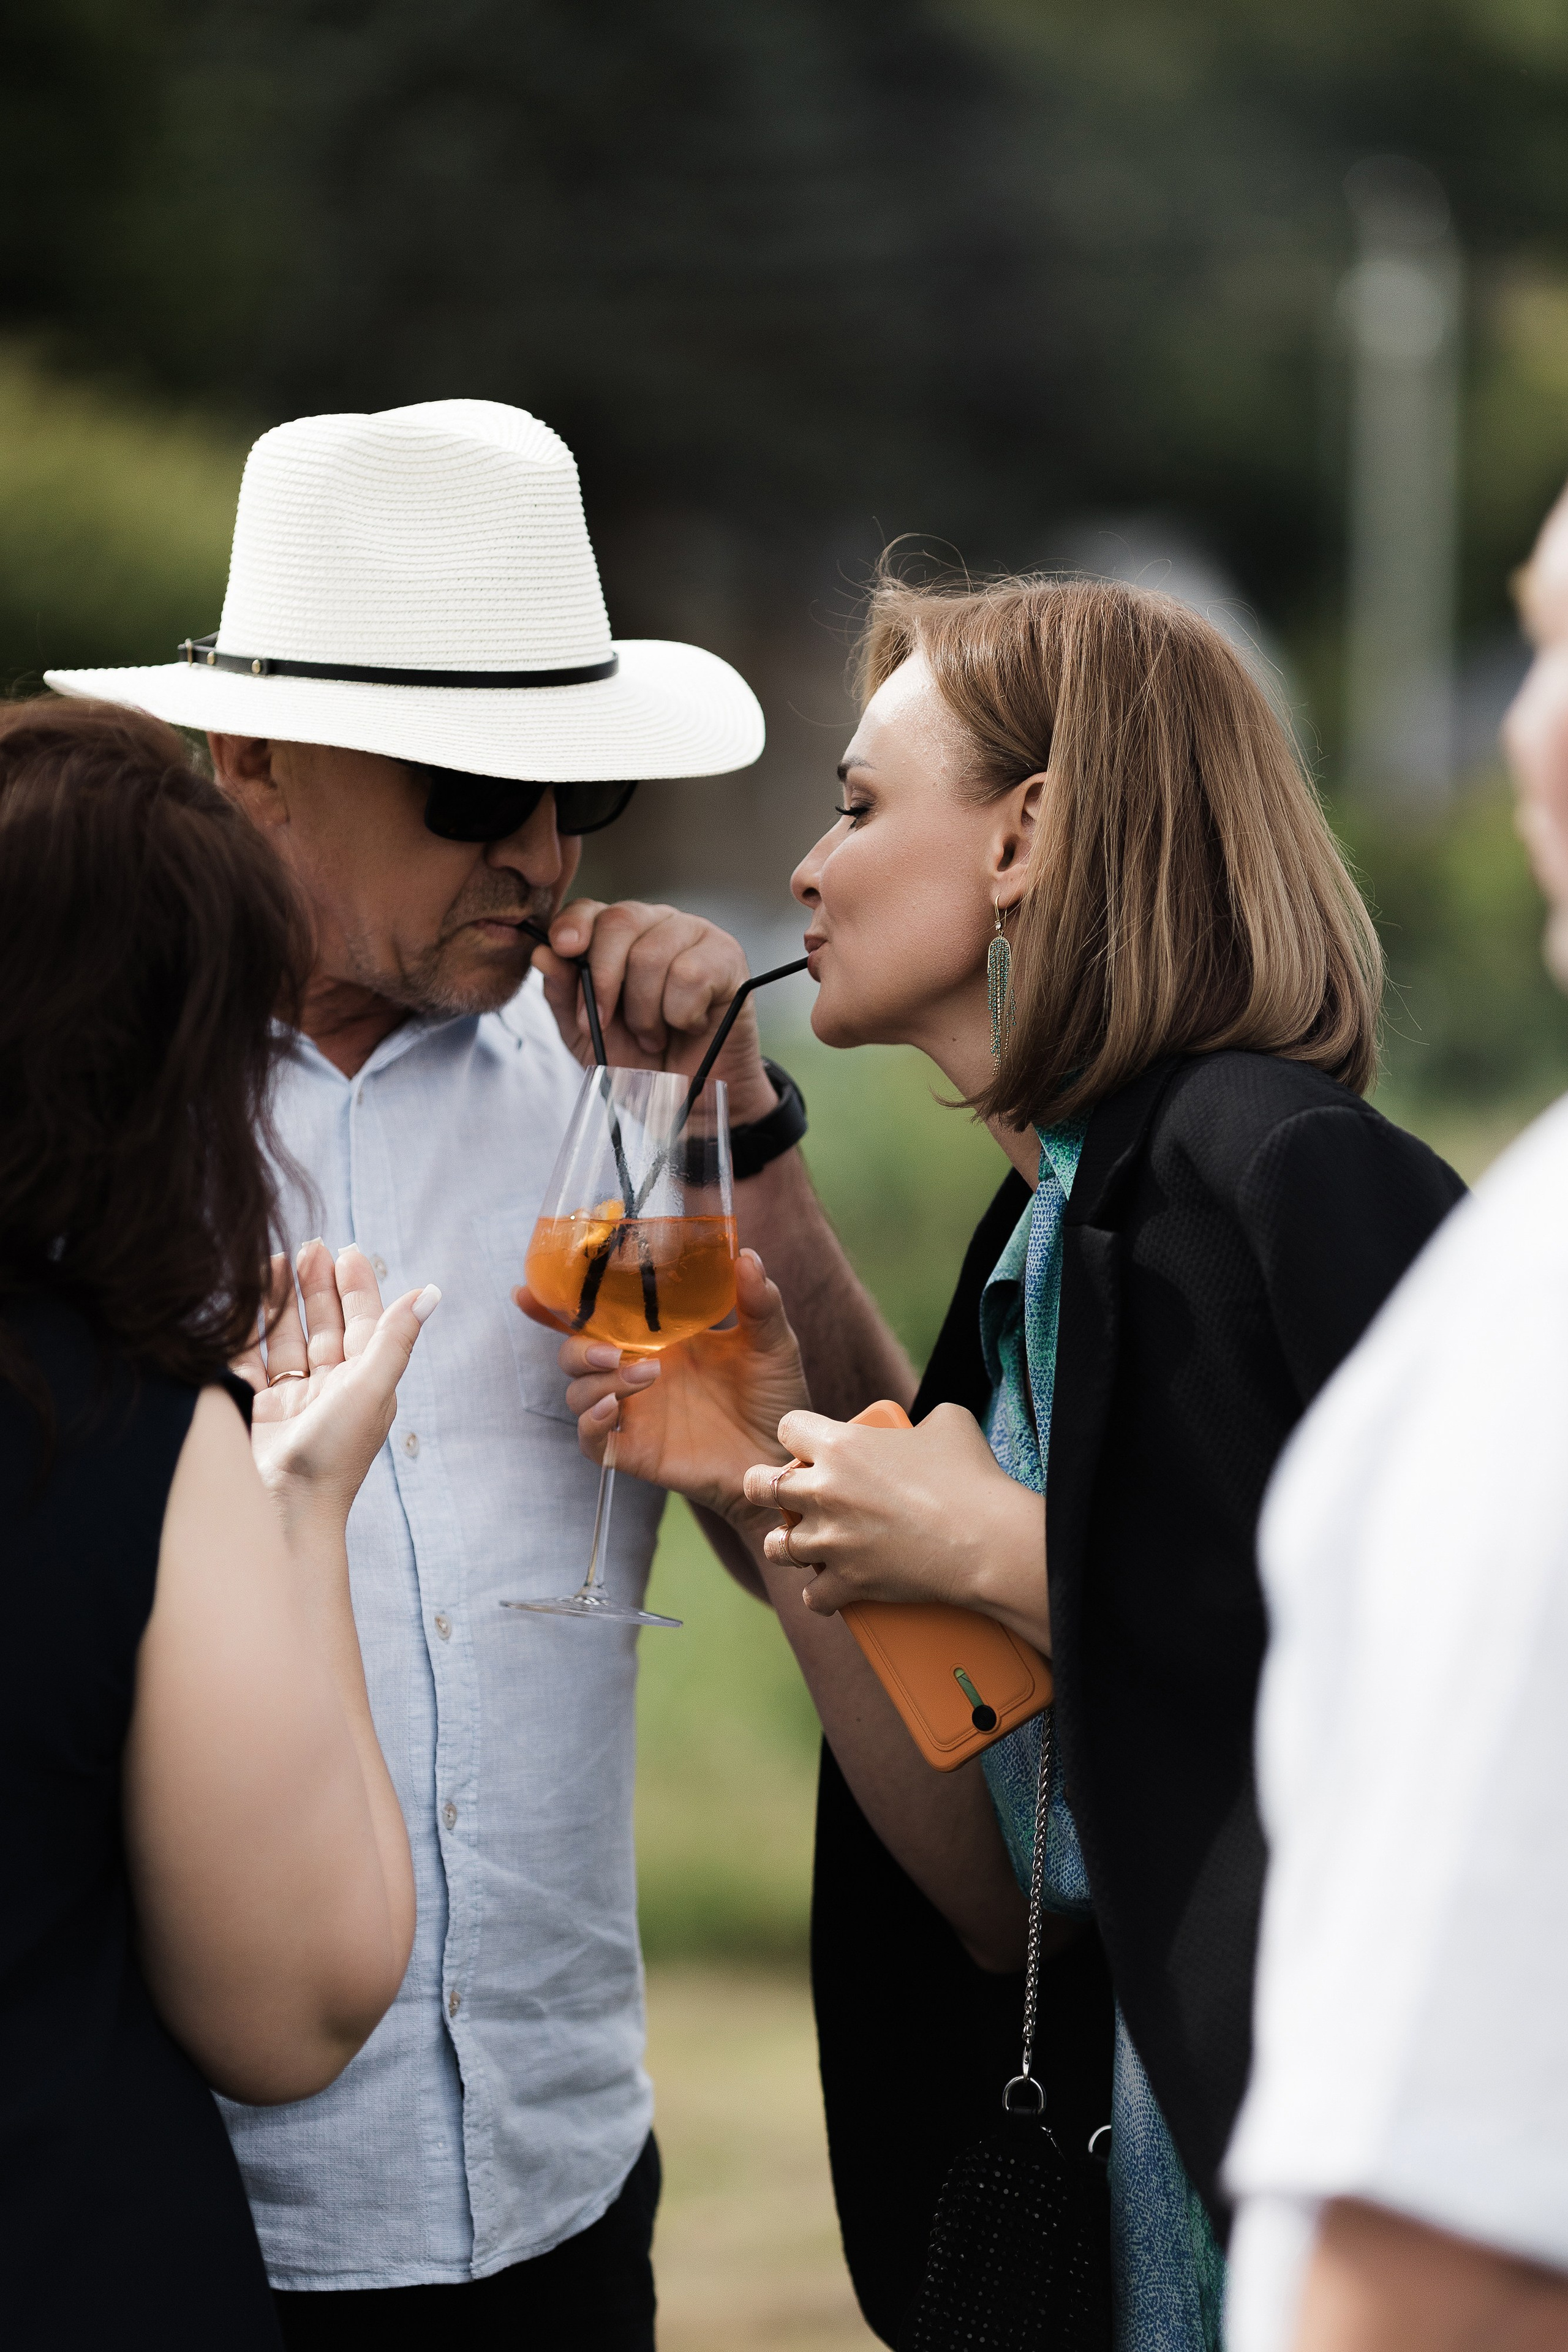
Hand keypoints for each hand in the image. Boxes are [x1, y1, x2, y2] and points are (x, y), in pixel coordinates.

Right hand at [232, 1242, 438, 1530]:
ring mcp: (290, 1398)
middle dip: (317, 1286)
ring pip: (287, 1336)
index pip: (362, 1323)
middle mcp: (330, 1389)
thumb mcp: (372, 1390)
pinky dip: (249, 1328)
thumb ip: (395, 1338)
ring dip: (283, 1300)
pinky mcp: (254, 1407)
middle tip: (308, 1246)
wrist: (283, 1509)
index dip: (356, 1288)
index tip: (347, 1251)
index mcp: (364, 1384)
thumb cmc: (334, 1456)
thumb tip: (430, 1293)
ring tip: (275, 1260)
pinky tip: (245, 1300)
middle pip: (324, 1325)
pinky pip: (251, 1357)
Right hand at [514, 1248, 807, 1531]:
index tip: (527, 1289)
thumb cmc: (776, 1396)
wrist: (786, 1457)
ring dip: (597, 1380)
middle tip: (613, 1348)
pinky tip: (611, 1410)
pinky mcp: (634, 1451)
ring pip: (578, 1392)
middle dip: (577, 1344)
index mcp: (658, 1337)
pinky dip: (590, 1423)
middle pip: (574, 1351)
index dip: (555, 1304)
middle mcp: (636, 1370)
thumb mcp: (772, 1341)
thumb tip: (746, 1255)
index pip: (596, 1316)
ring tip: (644, 1374)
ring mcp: (633, 1412)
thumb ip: (757, 1301)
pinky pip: (591, 1439)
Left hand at [532, 898, 780, 1125]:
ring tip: (655, 1034)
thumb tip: (542, 952)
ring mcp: (694, 935)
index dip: (573, 927)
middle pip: (619, 920)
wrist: (686, 1098)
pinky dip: (681, 1014)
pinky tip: (689, 1025)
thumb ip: (562, 994)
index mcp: (618, 936)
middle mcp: (655, 924)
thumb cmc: (638, 1060)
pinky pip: (690, 974)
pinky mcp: (727, 956)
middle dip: (605, 980)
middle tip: (610, 1024)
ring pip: (652, 954)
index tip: (565, 951)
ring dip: (646, 1011)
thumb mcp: (586, 1033)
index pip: (589, 909)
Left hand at [741, 1402, 1052, 1651]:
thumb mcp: (950, 1422)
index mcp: (840, 1445)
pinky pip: (812, 1596)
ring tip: (799, 1544)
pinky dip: (821, 1595)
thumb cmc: (971, 1478)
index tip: (806, 1445)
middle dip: (766, 1488)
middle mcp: (823, 1491)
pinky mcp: (846, 1582)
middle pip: (760, 1486)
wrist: (986, 1541)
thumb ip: (923, 1419)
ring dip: (786, 1545)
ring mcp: (830, 1541)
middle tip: (782, 1494)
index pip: (788, 1428)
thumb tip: (922, 1429)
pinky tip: (828, 1590)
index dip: (796, 1433)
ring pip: (776, 1546)